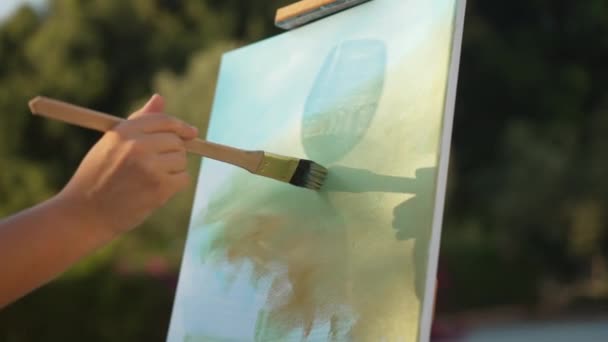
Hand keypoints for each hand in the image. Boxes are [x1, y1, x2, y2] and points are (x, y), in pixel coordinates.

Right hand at [56, 94, 197, 238]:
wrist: (84, 214)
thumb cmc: (97, 177)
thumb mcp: (112, 143)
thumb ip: (139, 121)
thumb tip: (160, 98)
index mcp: (124, 131)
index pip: (164, 121)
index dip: (180, 127)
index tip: (191, 133)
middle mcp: (138, 145)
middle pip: (176, 141)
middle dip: (172, 153)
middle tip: (154, 167)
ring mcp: (150, 166)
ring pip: (181, 160)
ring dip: (172, 170)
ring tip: (148, 180)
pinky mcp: (160, 187)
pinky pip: (183, 179)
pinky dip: (174, 185)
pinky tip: (155, 190)